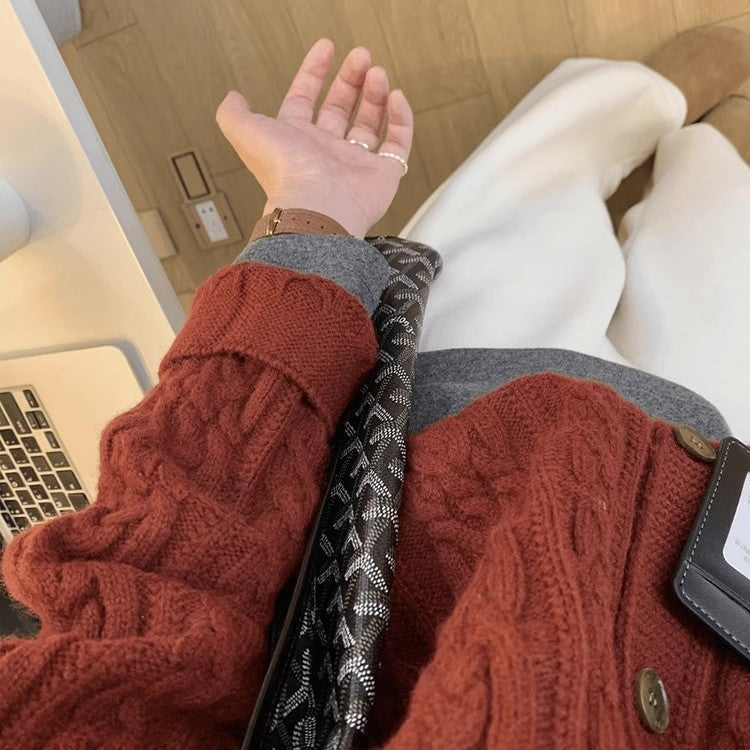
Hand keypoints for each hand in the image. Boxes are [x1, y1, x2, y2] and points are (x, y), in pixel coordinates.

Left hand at [215, 38, 412, 238]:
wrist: (318, 206)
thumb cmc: (286, 174)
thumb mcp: (247, 133)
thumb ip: (234, 113)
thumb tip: (232, 98)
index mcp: (296, 142)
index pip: (305, 99)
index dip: (313, 72)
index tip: (326, 49)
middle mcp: (326, 153)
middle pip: (341, 108)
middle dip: (350, 79)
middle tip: (360, 56)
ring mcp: (355, 165)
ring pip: (369, 124)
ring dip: (374, 95)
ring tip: (377, 73)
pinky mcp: (382, 175)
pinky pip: (397, 144)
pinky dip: (401, 119)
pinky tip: (396, 97)